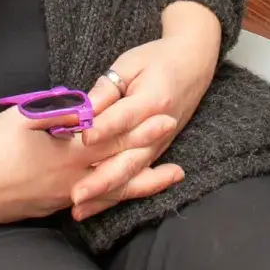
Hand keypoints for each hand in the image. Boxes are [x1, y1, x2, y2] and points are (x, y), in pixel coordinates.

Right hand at [0, 92, 181, 226]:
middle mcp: (70, 179)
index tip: (164, 112)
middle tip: (175, 133)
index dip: (140, 124)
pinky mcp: (50, 208)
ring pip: (111, 188)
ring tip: (170, 174)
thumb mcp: (23, 118)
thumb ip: (58, 111)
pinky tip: (121, 191)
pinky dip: (113, 194)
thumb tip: (86, 104)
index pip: (111, 136)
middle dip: (150, 148)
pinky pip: (91, 200)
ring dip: (142, 180)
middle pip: (119, 163)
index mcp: (64, 152)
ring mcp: (62, 197)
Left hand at [77, 2, 222, 219]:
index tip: (82, 139)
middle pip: (129, 158)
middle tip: (75, 194)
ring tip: (79, 209)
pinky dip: (115, 194)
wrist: (194, 64)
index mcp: (153, 100)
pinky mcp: (155, 152)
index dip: (103, 128)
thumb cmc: (157, 60)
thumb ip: (107, 87)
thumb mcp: (130, 63)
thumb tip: (84, 109)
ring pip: (131, 175)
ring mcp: (159, 145)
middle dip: (102, 179)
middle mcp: (159, 129)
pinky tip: (94, 206)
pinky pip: (135, 177)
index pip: (125, 118)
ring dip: (105, 194)